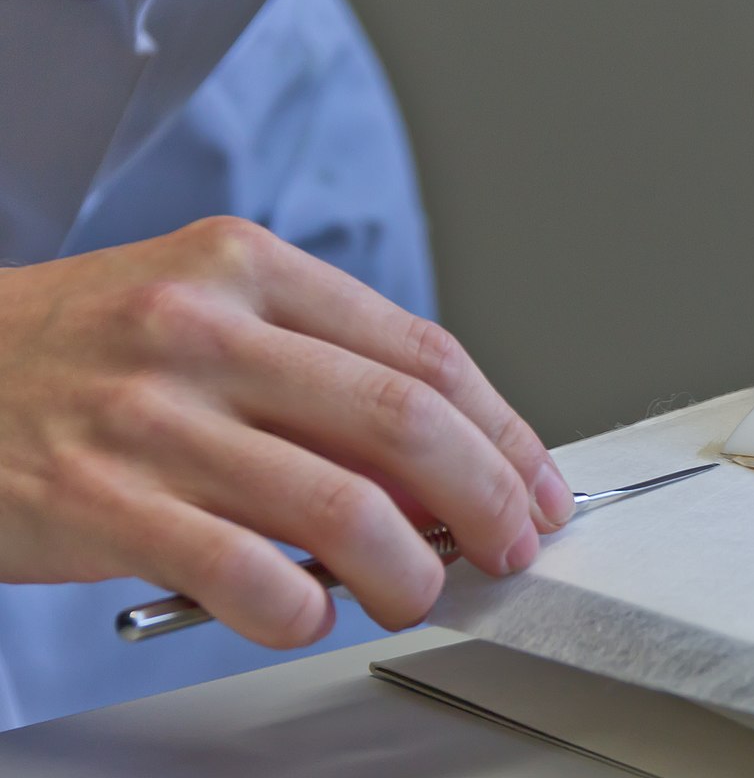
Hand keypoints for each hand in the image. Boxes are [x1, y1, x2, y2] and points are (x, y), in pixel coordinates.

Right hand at [0, 217, 573, 646]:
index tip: (537, 485)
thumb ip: (320, 376)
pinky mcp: (97, 502)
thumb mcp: (206, 317)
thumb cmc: (85, 350)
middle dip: (487, 499)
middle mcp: (207, 330)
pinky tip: (308, 614)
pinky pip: (242, 574)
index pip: (424, 353)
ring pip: (341, 506)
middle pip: (406, 422)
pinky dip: (301, 611)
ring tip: (417, 593)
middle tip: (510, 547)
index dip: (504, 431)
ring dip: (408, 570)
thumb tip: (442, 468)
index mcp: (250, 269)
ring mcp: (151, 416)